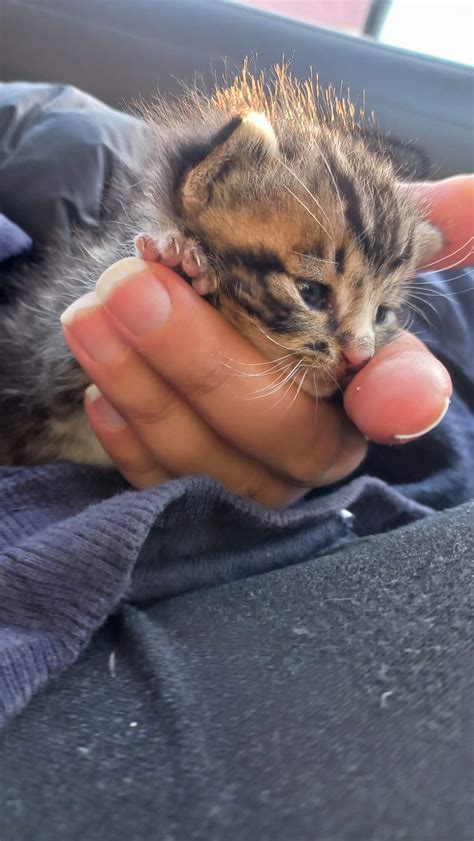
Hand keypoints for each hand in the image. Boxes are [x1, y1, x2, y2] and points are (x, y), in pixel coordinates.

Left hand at [61, 176, 471, 505]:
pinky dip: (130, 441)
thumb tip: (472, 198)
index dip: (400, 400)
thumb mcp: (341, 238)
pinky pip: (163, 484)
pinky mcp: (196, 490)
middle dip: (205, 364)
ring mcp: (256, 476)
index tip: (384, 391)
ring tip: (92, 316)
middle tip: (136, 288)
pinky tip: (100, 390)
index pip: (401, 399)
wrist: (211, 304)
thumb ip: (403, 224)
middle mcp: (320, 443)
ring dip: (146, 390)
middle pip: (282, 432)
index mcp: (366, 383)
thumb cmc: (283, 274)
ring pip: (210, 462)